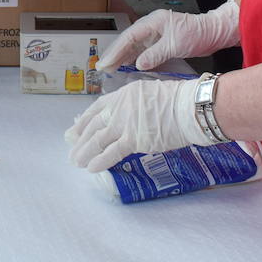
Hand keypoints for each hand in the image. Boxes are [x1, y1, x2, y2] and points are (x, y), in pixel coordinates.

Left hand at [65, 79, 211, 171]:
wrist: (189, 108)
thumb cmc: (177, 101)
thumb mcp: (149, 94)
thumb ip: (133, 106)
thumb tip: (125, 120)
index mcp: (123, 94)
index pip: (97, 107)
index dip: (84, 120)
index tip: (75, 129)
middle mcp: (120, 107)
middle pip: (94, 124)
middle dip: (80, 138)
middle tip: (71, 147)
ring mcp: (125, 123)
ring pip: (98, 139)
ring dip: (85, 151)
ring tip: (77, 161)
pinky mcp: (134, 139)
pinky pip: (112, 152)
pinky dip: (100, 160)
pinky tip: (91, 168)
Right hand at [97, 0, 240, 71]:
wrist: (213, 32)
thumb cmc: (196, 34)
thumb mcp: (175, 44)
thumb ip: (155, 54)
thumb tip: (138, 64)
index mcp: (152, 22)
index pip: (128, 37)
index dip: (115, 51)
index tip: (105, 63)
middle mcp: (150, 26)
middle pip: (127, 40)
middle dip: (114, 54)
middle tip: (101, 68)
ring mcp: (155, 33)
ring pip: (133, 46)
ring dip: (122, 57)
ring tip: (110, 69)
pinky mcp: (160, 41)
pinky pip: (142, 50)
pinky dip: (133, 58)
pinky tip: (127, 66)